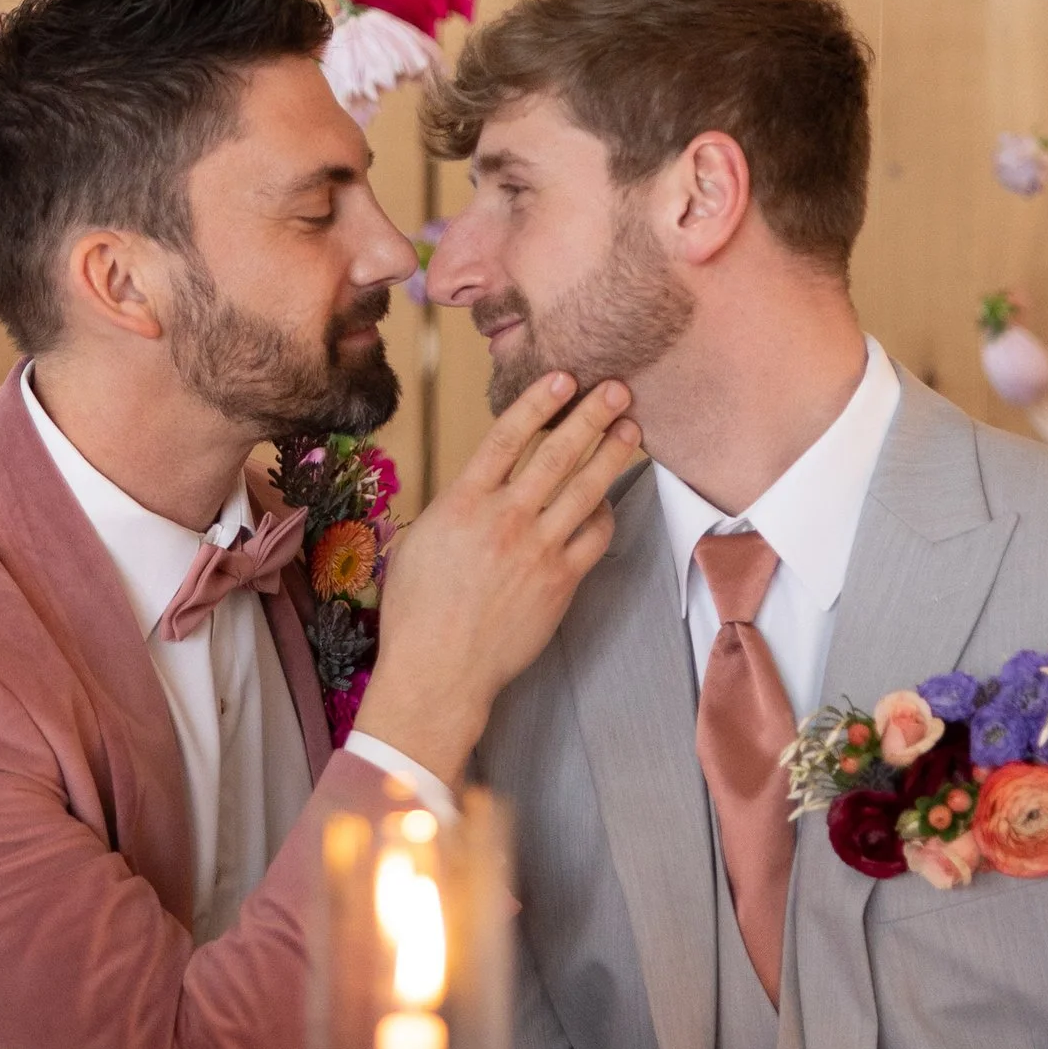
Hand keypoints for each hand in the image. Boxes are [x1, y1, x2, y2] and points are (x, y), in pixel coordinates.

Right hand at [354, 374, 640, 788]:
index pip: (508, 435)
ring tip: (631, 428)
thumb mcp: (418, 541)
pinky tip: (608, 499)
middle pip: (558, 452)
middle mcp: (504, 517)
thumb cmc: (416, 611)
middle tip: (618, 389)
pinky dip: (605, 512)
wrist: (440, 670)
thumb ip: (453, 506)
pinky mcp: (561, 581)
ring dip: (613, 452)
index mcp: (462, 501)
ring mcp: (537, 549)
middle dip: (592, 415)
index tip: (564, 378)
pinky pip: (594, 535)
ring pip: (586, 488)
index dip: (539, 401)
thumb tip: (479, 484)